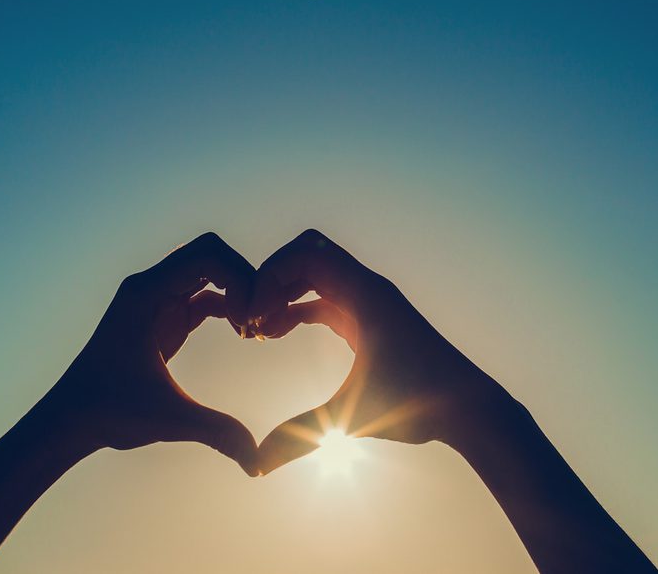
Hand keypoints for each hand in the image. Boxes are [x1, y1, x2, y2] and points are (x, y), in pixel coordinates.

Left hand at [48, 232, 258, 474]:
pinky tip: (243, 335)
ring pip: (210, 270)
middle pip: (211, 253)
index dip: (239, 278)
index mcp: (145, 293)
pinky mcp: (164, 315)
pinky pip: (206, 293)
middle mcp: (151, 286)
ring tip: (253, 330)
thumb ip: (215, 432)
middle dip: (244, 279)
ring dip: (238, 291)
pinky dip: (230, 306)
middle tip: (259, 320)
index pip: (206, 255)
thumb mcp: (166, 419)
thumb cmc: (108, 412)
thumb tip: (258, 463)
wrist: (70, 419)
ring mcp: (157, 298)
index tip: (249, 320)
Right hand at [252, 229, 496, 472]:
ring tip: (260, 331)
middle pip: (304, 255)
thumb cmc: (417, 404)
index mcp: (364, 293)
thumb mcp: (352, 417)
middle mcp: (365, 288)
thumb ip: (301, 437)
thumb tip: (256, 466)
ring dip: (282, 293)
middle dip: (271, 280)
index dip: (270, 277)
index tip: (253, 318)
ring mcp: (367, 301)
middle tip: (252, 319)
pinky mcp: (368, 320)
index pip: (305, 253)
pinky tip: (278, 334)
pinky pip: (323, 298)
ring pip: (313, 275)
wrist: (468, 408)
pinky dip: (297, 308)